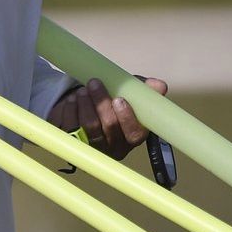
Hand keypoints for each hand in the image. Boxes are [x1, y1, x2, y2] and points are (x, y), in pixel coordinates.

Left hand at [48, 76, 169, 159]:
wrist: (85, 107)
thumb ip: (144, 90)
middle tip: (94, 83)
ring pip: (90, 127)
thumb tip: (160, 85)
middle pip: (109, 127)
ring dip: (86, 104)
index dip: (127, 117)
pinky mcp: (74, 143)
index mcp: (132, 136)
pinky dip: (71, 110)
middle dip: (101, 102)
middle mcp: (114, 147)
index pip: (134, 133)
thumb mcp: (130, 94)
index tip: (119, 99)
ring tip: (82, 90)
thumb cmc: (112, 102)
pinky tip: (72, 100)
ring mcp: (93, 148)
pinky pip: (71, 127)